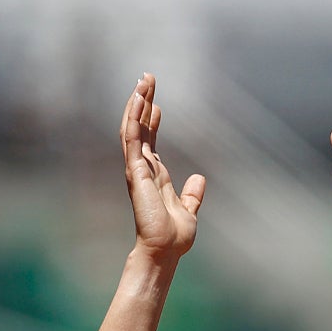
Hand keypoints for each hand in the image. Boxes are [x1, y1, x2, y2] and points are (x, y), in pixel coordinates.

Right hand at [121, 73, 205, 261]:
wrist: (164, 251)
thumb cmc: (174, 238)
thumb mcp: (189, 210)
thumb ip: (193, 195)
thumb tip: (200, 179)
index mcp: (154, 176)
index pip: (150, 140)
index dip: (151, 120)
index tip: (155, 101)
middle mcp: (142, 169)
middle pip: (139, 128)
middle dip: (142, 103)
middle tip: (146, 79)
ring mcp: (137, 169)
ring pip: (133, 128)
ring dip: (136, 103)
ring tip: (142, 80)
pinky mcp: (135, 171)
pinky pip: (132, 138)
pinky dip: (134, 117)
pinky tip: (139, 98)